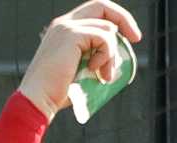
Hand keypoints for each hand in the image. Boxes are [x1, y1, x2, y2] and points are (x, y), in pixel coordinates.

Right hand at [19, 3, 143, 119]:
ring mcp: (67, 27)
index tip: (131, 37)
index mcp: (66, 29)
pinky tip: (95, 71)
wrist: (40, 98)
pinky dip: (106, 55)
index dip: (116, 19)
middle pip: (102, 5)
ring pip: (107, 29)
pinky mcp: (71, 34)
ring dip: (112, 54)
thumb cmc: (60, 92)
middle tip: (136, 39)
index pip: (95, 11)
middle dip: (124, 19)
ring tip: (104, 76)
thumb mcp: (82, 71)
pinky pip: (103, 38)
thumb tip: (118, 60)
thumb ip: (96, 59)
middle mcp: (65, 23)